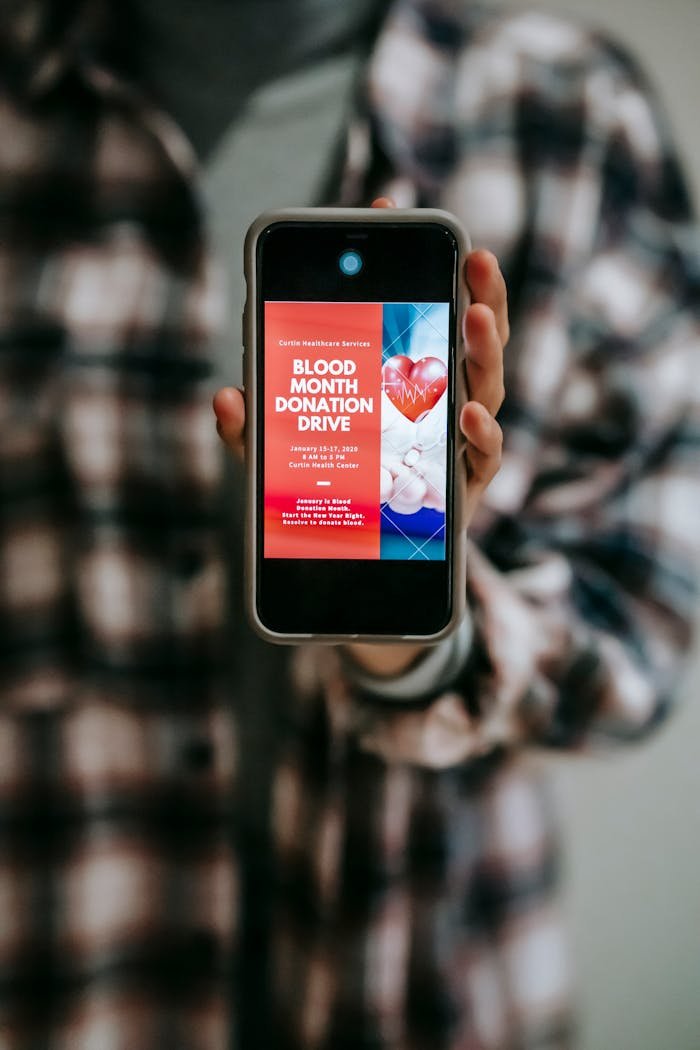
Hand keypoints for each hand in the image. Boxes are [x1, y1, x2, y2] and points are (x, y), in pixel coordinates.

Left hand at [213, 198, 506, 675]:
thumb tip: (225, 398)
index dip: (400, 261)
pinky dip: (480, 434)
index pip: (413, 313)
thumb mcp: (283, 463)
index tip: (387, 207)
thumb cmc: (331, 501)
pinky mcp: (464, 492)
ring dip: (484, 352)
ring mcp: (455, 447)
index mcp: (402, 385)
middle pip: (466, 342)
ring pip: (485, 388)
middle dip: (475, 294)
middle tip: (471, 255)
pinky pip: (481, 458)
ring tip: (476, 317)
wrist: (361, 579)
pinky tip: (469, 413)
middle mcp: (438, 408)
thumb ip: (257, 433)